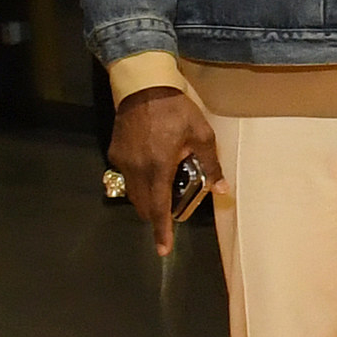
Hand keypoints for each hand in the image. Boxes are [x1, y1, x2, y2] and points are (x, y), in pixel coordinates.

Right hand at [110, 85, 221, 257]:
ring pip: (133, 193)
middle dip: (157, 215)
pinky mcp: (114, 154)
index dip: (161, 231)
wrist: (143, 87)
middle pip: (144, 206)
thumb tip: (222, 189)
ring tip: (165, 186)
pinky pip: (126, 177)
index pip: (159, 207)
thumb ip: (211, 165)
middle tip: (173, 209)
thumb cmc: (176, 110)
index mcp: (158, 167)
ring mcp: (122, 162)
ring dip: (148, 199)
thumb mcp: (202, 135)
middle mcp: (136, 170)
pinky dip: (139, 181)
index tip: (163, 249)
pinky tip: (152, 168)